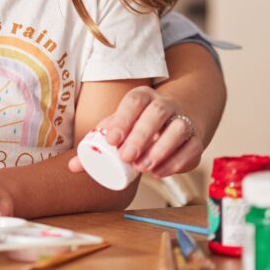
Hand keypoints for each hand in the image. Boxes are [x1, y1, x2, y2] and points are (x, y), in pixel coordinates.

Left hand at [68, 86, 201, 177]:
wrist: (177, 118)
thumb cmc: (139, 125)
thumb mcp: (119, 128)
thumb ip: (96, 146)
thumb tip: (72, 166)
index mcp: (143, 97)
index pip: (134, 101)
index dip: (123, 119)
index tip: (111, 141)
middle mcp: (165, 104)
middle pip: (157, 113)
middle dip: (142, 136)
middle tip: (127, 158)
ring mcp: (183, 120)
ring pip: (178, 129)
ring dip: (161, 149)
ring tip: (143, 168)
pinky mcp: (196, 139)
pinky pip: (192, 148)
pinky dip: (177, 162)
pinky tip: (160, 173)